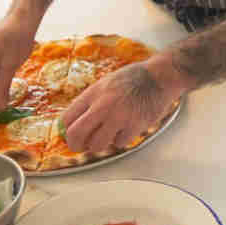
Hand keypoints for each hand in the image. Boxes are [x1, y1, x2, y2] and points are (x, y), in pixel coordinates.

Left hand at [59, 60, 182, 153]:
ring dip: (100, 144)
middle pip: (76, 135)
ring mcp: (118, 117)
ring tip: (107, 135)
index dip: (66, 131)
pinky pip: (119, 144)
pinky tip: (126, 128)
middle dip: (75, 145)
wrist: (159, 77)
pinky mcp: (134, 126)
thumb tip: (74, 122)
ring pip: (96, 145)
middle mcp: (103, 105)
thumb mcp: (105, 83)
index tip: (70, 135)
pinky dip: (121, 139)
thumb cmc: (133, 79)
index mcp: (93, 93)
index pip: (67, 118)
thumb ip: (90, 101)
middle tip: (80, 147)